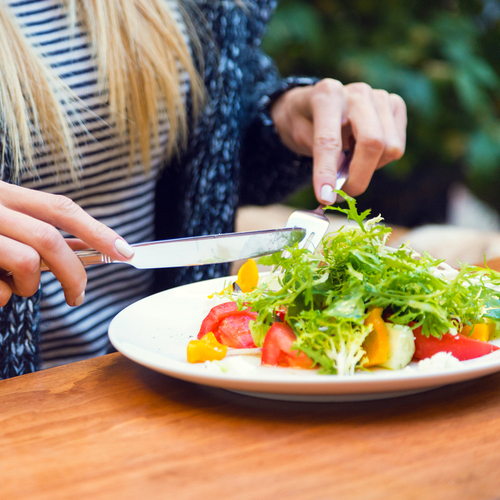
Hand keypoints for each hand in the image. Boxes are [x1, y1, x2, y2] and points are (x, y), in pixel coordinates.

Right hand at [0, 181, 134, 306]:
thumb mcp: (4, 220)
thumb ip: (38, 231)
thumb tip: (85, 249)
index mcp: (6, 196)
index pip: (61, 208)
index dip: (97, 231)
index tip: (125, 251)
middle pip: (49, 239)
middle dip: (73, 272)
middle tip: (77, 295)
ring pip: (27, 263)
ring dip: (29, 285)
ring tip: (14, 284)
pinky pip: (0, 290)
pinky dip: (3, 297)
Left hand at [270, 79, 406, 204]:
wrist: (316, 102)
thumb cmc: (305, 121)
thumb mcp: (297, 136)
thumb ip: (317, 155)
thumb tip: (338, 182)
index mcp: (327, 95)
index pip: (329, 140)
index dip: (326, 172)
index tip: (325, 197)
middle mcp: (357, 93)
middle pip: (372, 142)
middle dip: (358, 177)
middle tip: (342, 194)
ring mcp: (380, 97)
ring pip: (389, 148)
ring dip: (369, 168)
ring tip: (349, 161)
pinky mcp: (396, 105)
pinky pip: (397, 147)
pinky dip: (380, 159)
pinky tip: (362, 150)